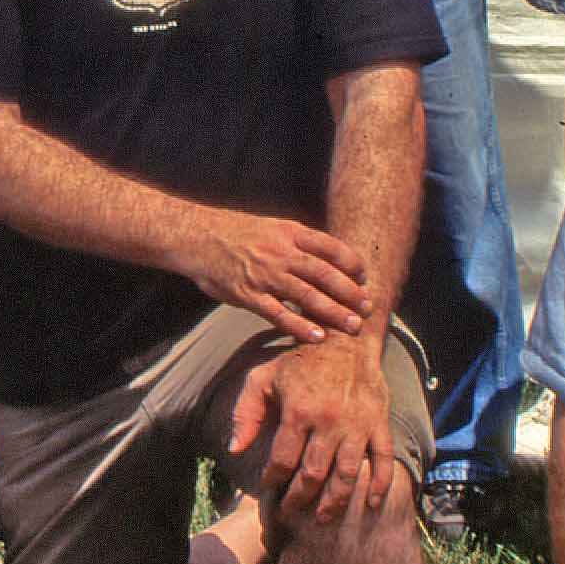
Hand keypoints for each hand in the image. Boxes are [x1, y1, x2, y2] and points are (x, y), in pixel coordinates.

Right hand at [180, 209, 369, 341]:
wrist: (197, 237)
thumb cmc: (237, 233)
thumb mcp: (272, 226)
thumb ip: (298, 242)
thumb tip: (328, 258)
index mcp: (289, 232)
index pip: (330, 247)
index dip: (352, 263)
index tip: (364, 277)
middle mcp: (280, 252)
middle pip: (324, 274)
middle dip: (350, 292)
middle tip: (367, 308)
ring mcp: (264, 275)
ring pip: (307, 296)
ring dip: (333, 312)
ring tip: (352, 326)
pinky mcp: (248, 295)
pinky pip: (279, 314)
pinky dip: (300, 326)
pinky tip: (317, 337)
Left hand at [226, 336, 397, 520]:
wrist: (344, 337)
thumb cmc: (299, 361)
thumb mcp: (263, 378)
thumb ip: (246, 413)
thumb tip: (235, 449)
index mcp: (299, 410)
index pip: (283, 460)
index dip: (273, 479)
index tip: (269, 486)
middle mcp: (329, 421)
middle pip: (313, 474)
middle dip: (300, 498)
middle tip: (291, 511)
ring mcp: (357, 424)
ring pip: (346, 474)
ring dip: (334, 501)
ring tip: (323, 518)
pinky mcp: (379, 422)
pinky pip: (383, 459)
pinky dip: (379, 484)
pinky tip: (369, 504)